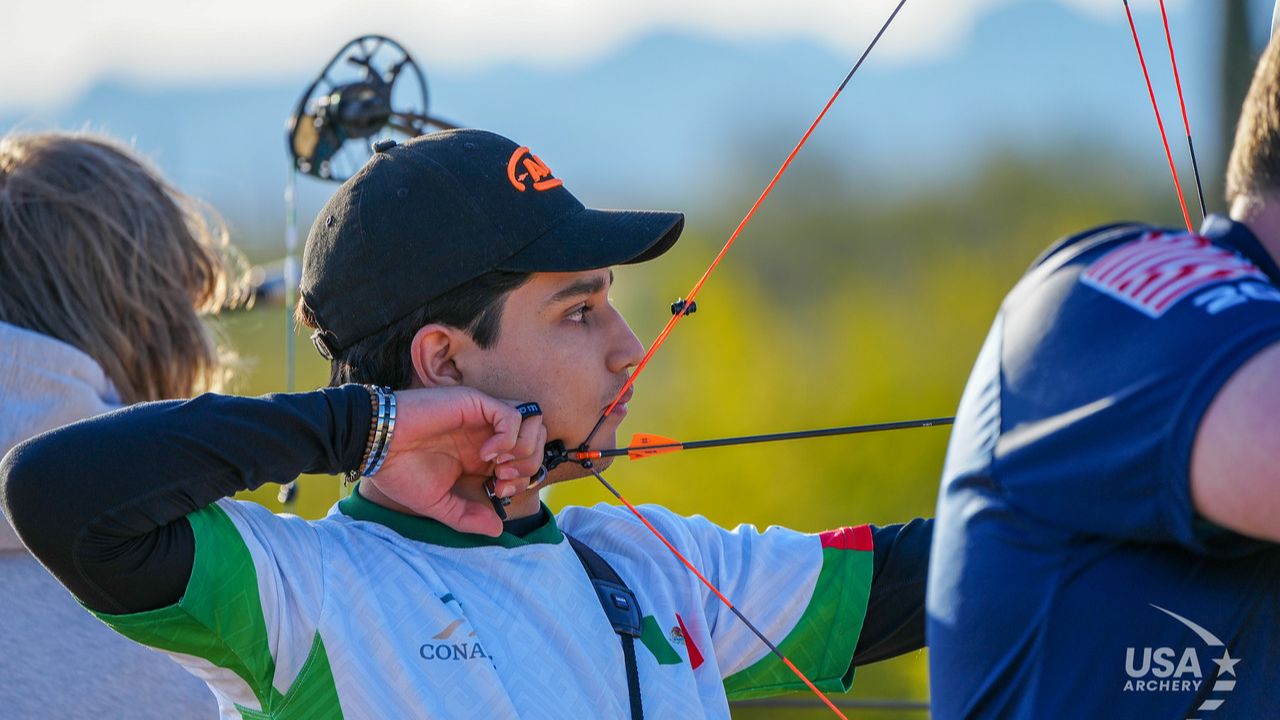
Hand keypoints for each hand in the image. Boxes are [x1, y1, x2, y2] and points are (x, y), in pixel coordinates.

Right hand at [364, 387, 546, 536]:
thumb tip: (498, 530)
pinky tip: (487, 453)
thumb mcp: (438, 503)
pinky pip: (512, 415)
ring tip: (498, 466)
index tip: (498, 492)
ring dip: (523, 449)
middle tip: (501, 480)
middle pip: (537, 440)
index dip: (523, 479)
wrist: (376, 447)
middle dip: (529, 465)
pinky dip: (509, 437)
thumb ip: (467, 516)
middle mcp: (488, 434)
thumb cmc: (400, 472)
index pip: (526, 460)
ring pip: (532, 423)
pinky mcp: (475, 403)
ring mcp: (483, 417)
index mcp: (482, 454)